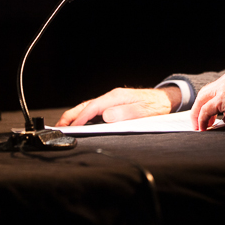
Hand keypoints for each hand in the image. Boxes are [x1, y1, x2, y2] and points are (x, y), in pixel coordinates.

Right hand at [56, 86, 181, 125]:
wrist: (165, 99)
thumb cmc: (156, 106)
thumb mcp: (143, 112)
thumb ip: (125, 114)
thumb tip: (106, 116)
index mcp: (116, 97)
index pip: (93, 107)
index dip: (80, 118)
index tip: (71, 127)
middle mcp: (112, 97)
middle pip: (86, 105)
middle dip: (71, 115)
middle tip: (59, 126)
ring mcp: (112, 100)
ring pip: (89, 107)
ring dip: (76, 115)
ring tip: (66, 125)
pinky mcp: (114, 104)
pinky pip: (95, 109)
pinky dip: (85, 115)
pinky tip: (81, 122)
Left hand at [190, 71, 224, 130]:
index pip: (214, 90)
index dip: (208, 103)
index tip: (207, 115)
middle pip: (204, 93)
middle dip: (198, 108)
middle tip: (198, 122)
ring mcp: (224, 88)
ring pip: (202, 100)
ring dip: (198, 115)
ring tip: (199, 127)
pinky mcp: (223, 98)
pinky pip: (206, 110)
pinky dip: (202, 119)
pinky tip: (204, 128)